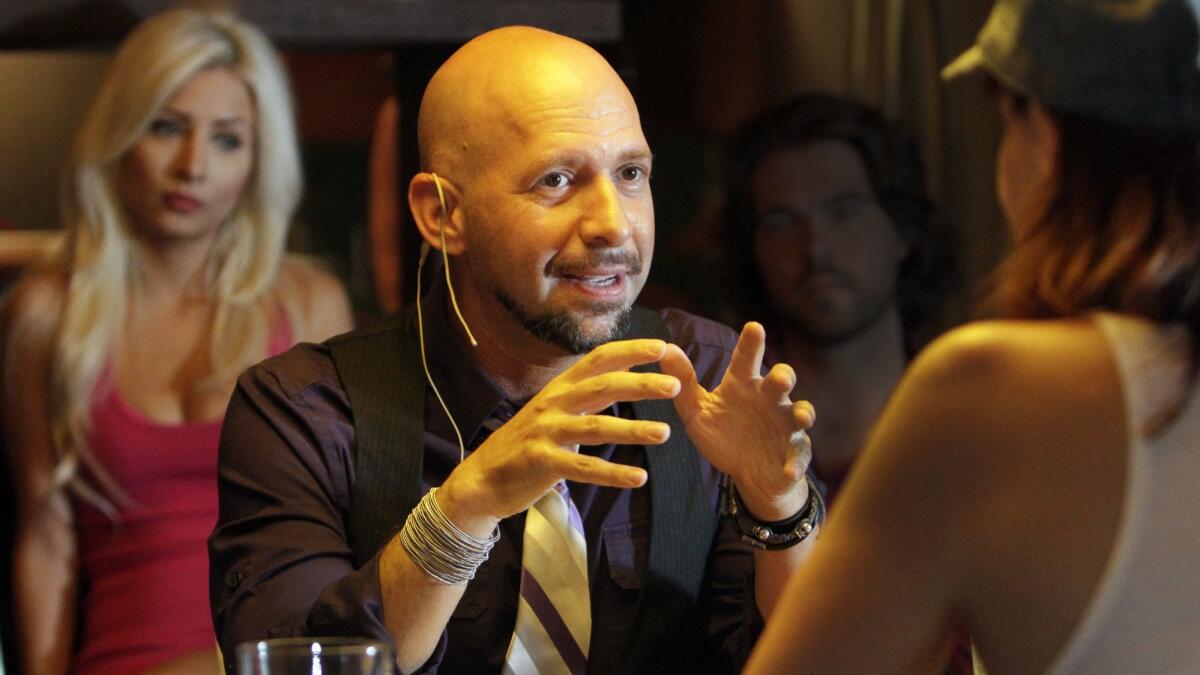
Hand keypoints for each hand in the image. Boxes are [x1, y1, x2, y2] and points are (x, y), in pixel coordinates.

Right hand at [438, 338, 680, 536]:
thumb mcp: (555, 410)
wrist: (483, 478)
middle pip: (601, 387)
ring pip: (596, 427)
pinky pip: (583, 468)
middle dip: (639, 384)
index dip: (629, 351)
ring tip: (664, 433)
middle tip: (673, 385)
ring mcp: (546, 433)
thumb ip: (588, 394)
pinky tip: (638, 477)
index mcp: (560, 388)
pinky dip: (612, 474)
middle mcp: (553, 404)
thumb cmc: (527, 443)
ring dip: (632, 429)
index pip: (598, 360)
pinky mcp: (542, 463)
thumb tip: (623, 372)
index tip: (661, 347)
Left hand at [659, 322, 813, 519]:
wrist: (749, 474)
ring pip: (801, 411)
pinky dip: (796, 464)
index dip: (751, 344)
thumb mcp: (697, 412)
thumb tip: (665, 348)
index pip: (746, 360)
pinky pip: (799, 455)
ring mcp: (786, 424)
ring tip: (801, 417)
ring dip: (802, 412)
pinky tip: (789, 472)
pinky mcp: (795, 452)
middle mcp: (769, 399)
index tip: (754, 327)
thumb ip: (683, 383)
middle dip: (783, 377)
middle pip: (780, 381)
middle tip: (779, 377)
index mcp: (744, 385)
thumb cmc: (724, 435)